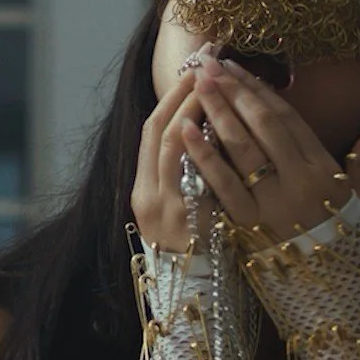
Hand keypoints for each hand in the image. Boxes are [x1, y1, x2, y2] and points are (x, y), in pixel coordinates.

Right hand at [132, 44, 216, 252]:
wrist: (196, 294)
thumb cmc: (198, 246)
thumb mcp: (184, 206)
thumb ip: (188, 170)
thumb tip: (205, 123)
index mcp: (143, 189)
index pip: (151, 130)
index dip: (171, 96)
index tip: (194, 68)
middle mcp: (146, 196)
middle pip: (157, 131)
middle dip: (181, 94)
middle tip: (206, 64)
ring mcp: (162, 209)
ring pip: (169, 147)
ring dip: (191, 112)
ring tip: (214, 83)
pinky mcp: (184, 223)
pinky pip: (190, 176)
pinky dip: (201, 149)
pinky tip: (217, 126)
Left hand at [183, 54, 359, 248]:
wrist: (334, 298)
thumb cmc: (348, 245)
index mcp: (325, 171)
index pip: (288, 120)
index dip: (261, 90)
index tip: (238, 67)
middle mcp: (300, 183)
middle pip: (262, 127)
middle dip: (234, 92)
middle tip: (209, 63)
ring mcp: (273, 205)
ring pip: (241, 150)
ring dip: (216, 114)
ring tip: (197, 84)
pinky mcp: (248, 227)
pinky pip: (222, 186)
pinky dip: (203, 157)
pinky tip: (185, 131)